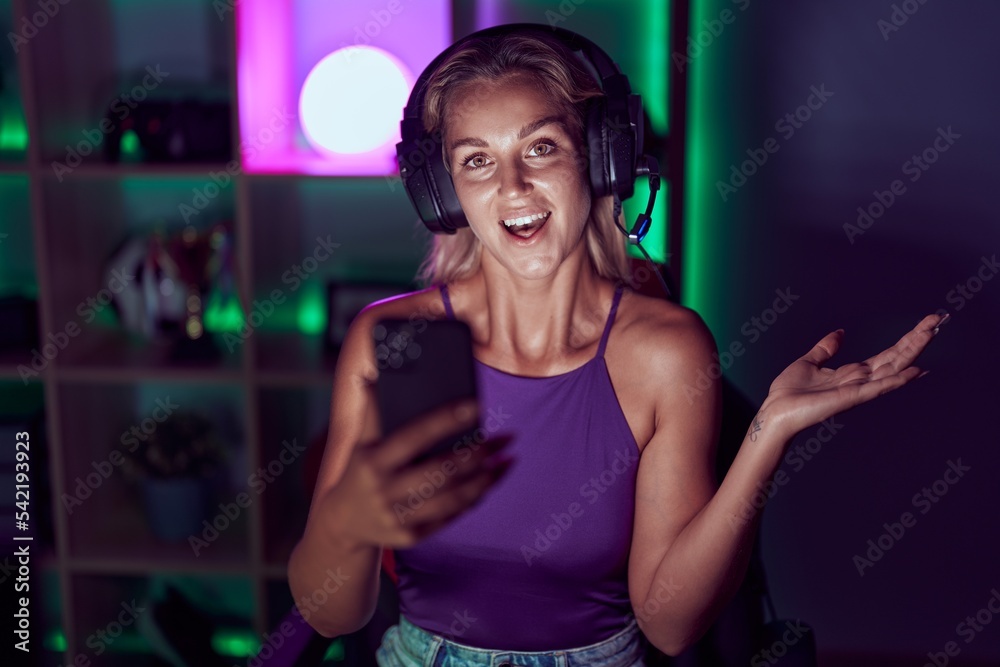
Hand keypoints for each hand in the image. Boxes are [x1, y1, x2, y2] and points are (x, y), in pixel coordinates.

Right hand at [320, 398, 513, 549]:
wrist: (342, 523)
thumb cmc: (359, 470)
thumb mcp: (359, 442)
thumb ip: (371, 412)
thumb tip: (374, 375)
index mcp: (372, 461)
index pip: (415, 435)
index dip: (447, 419)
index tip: (476, 405)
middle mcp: (385, 491)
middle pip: (442, 470)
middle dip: (479, 453)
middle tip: (506, 438)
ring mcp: (398, 517)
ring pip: (453, 498)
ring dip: (486, 478)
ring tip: (507, 459)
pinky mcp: (411, 536)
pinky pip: (450, 516)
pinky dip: (474, 497)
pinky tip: (490, 481)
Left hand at [758, 312, 948, 439]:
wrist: (775, 411)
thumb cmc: (789, 392)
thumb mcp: (809, 362)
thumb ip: (826, 348)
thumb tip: (840, 332)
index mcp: (852, 373)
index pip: (887, 354)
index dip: (906, 339)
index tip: (925, 323)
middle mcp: (861, 381)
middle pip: (895, 358)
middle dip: (916, 340)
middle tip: (937, 320)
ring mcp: (858, 390)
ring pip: (892, 368)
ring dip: (912, 352)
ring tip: (930, 334)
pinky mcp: (849, 398)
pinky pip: (877, 388)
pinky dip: (897, 379)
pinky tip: (914, 370)